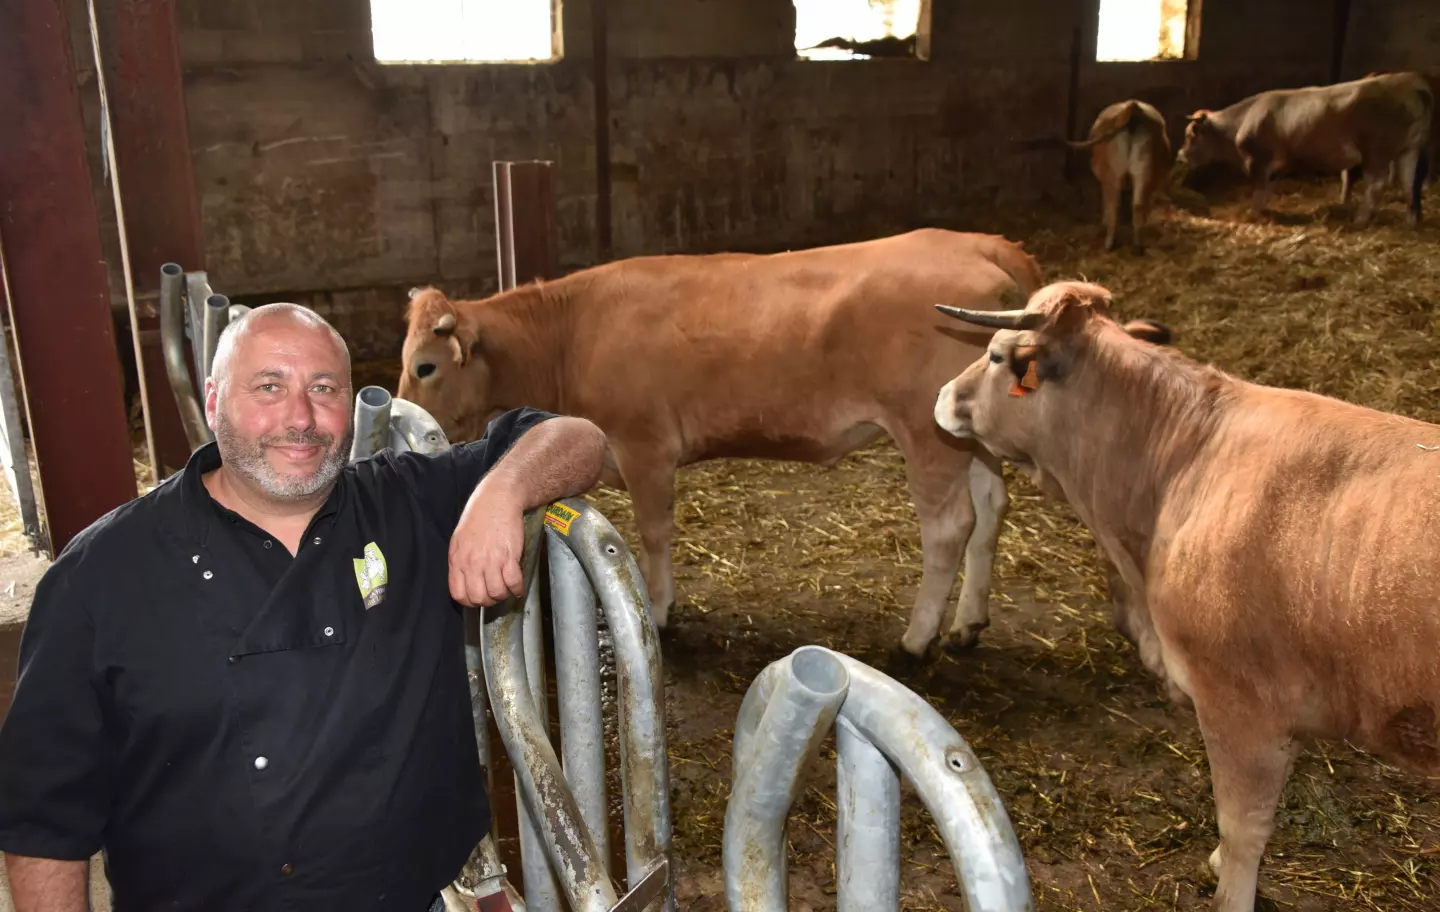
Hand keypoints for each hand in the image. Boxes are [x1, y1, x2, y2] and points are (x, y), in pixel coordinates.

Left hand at [448, 482, 526, 606]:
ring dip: (504, 595)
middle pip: (479, 598)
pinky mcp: (509, 556)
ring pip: (497, 593)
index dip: (470, 601)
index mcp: (458, 560)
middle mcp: (472, 563)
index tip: (479, 597)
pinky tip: (518, 586)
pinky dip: (517, 589)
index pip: (459, 595)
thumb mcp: (459, 539)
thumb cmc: (479, 517)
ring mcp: (491, 560)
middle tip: (495, 593)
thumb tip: (464, 580)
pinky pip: (513, 582)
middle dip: (489, 601)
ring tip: (507, 589)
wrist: (497, 499)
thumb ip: (460, 561)